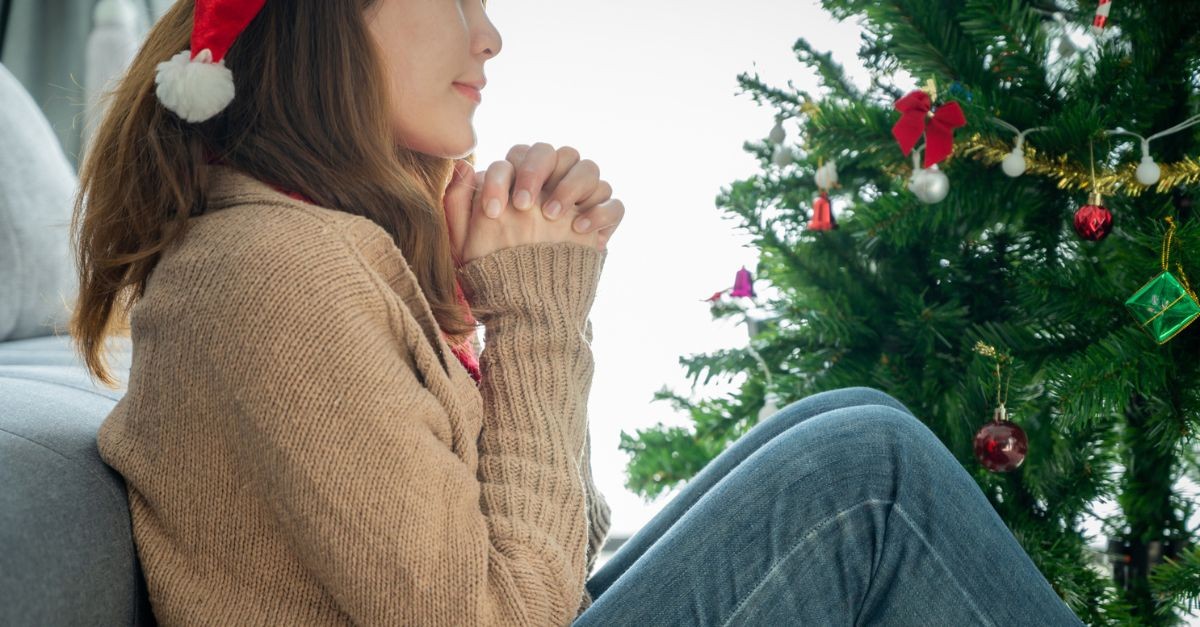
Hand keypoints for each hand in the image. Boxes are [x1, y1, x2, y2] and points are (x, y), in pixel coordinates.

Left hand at [443, 153, 599, 267]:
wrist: (528, 308)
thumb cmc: (494, 271)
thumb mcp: (467, 243)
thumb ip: (459, 204)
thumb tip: (465, 168)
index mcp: (520, 182)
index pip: (515, 157)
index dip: (502, 178)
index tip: (493, 212)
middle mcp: (551, 185)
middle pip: (553, 151)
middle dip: (536, 171)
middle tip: (523, 206)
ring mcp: (579, 203)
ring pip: (588, 168)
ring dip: (570, 186)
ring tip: (553, 216)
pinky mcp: (600, 225)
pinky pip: (614, 205)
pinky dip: (601, 212)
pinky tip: (581, 230)